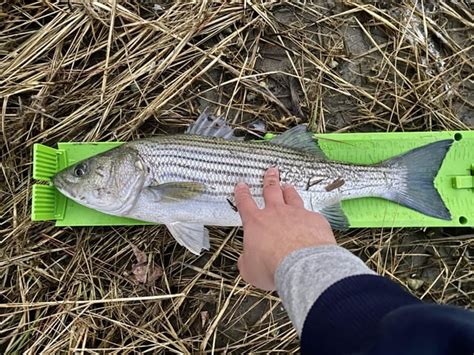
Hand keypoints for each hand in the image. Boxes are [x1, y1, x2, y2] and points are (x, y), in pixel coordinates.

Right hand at [234, 167, 335, 290]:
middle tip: (271, 172)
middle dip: (269, 180)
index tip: (241, 186)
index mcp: (256, 222)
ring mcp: (297, 214)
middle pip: (271, 190)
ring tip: (288, 185)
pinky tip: (312, 219)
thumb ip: (247, 261)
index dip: (242, 193)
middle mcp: (276, 213)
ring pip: (291, 196)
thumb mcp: (250, 270)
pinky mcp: (315, 220)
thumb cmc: (274, 268)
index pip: (245, 203)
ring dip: (289, 190)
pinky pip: (311, 214)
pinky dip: (309, 216)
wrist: (302, 266)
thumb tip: (246, 261)